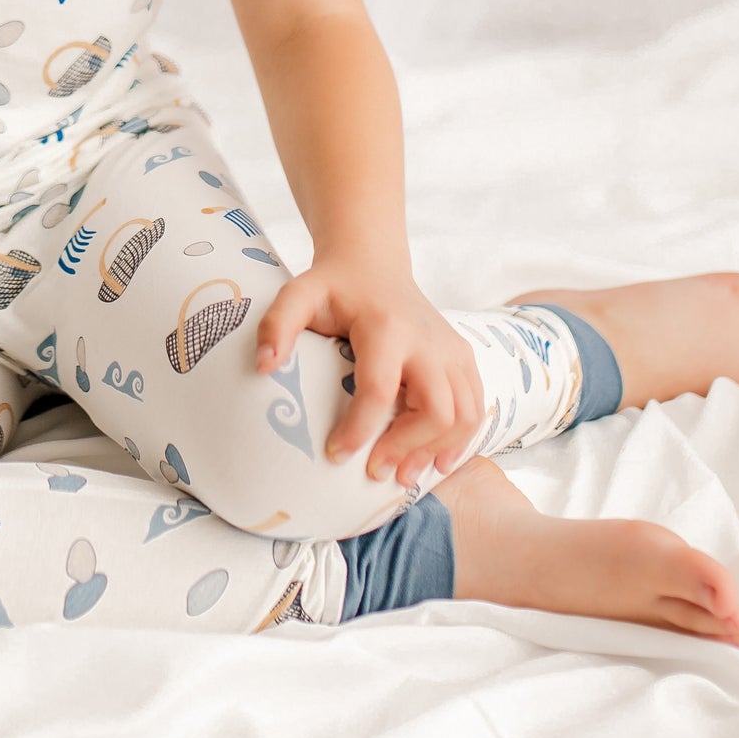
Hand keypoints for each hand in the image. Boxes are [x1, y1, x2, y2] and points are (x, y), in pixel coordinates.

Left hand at [255, 258, 485, 485]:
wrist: (372, 263)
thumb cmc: (333, 286)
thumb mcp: (297, 295)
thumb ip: (277, 326)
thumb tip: (262, 367)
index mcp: (386, 326)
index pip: (379, 390)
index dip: (359, 429)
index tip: (335, 455)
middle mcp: (427, 339)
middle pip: (436, 409)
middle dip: (408, 448)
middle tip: (375, 471)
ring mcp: (451, 348)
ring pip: (464, 414)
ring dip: (438, 450)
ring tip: (404, 474)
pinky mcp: (462, 356)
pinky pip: (475, 406)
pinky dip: (461, 439)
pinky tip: (436, 461)